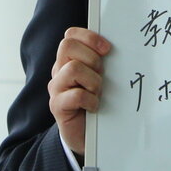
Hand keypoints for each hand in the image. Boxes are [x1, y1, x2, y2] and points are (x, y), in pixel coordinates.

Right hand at [47, 27, 111, 157]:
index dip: (89, 37)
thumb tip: (114, 48)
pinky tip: (94, 107)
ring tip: (97, 92)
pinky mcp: (57, 106)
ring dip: (93, 80)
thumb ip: (100, 62)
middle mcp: (58, 71)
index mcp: (68, 60)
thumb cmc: (95, 102)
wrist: (85, 135)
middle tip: (101, 73)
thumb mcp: (98, 78)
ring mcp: (56, 88)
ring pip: (73, 69)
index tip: (107, 49)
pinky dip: (90, 100)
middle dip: (91, 58)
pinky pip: (75, 95)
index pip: (70, 36)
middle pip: (67, 46)